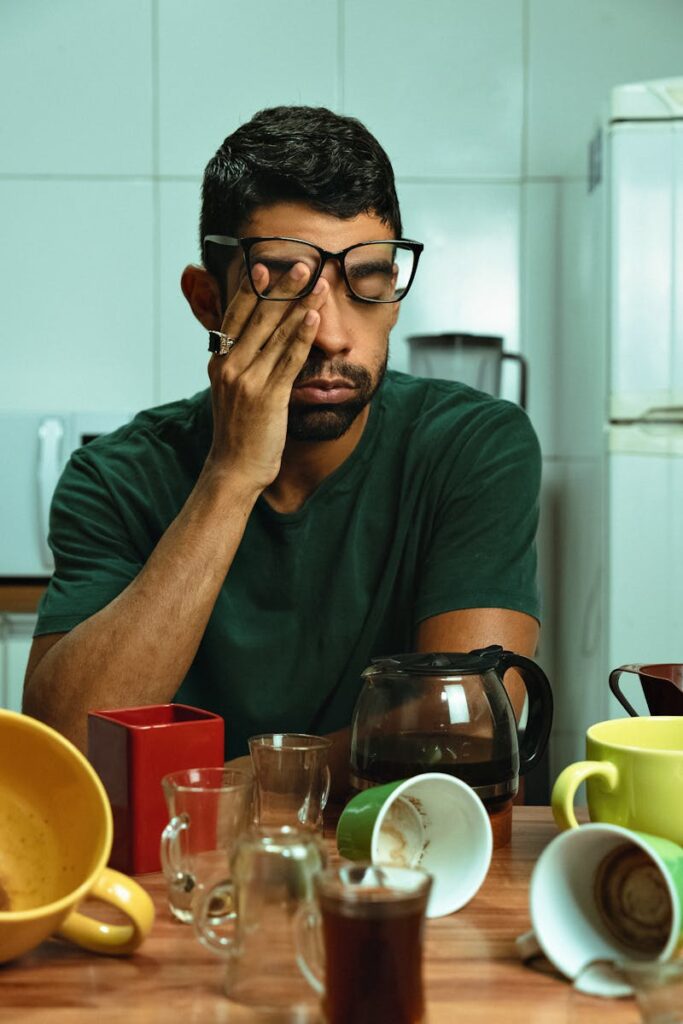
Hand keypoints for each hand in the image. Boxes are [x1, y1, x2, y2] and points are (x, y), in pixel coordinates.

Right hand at [205, 262, 327, 490]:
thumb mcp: (230, 391)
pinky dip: (302, 335)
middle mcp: (229, 366)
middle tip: (302, 262)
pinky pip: (288, 359)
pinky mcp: (267, 396)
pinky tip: (314, 317)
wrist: (234, 469)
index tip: (265, 266)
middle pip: (258, 317)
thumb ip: (239, 364)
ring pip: (276, 333)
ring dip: (300, 304)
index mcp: (218, 361)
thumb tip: (251, 342)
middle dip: (283, 288)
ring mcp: (248, 380)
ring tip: (318, 282)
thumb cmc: (237, 432)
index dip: (250, 289)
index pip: (235, 316)